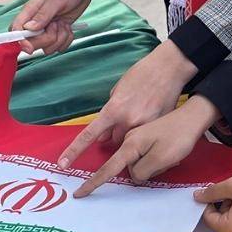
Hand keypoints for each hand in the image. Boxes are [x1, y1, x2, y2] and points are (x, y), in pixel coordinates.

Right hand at [11, 0, 94, 53]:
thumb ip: (43, 14)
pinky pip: (59, 47)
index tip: (30, 48)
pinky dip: (67, 40)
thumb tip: (29, 28)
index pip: (16, 30)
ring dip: (59, 38)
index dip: (20, 41)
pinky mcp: (57, 34)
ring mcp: (46, 30)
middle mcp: (35, 23)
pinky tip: (68, 27)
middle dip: (47, 38)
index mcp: (29, 12)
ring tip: (63, 24)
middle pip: (32, 43)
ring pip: (47, 48)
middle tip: (56, 25)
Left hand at [57, 41, 196, 164]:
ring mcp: (144, 125)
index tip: (63, 164)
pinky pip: (145, 136)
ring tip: (140, 111)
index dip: (74, 151)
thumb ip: (109, 112)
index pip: (89, 134)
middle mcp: (127, 120)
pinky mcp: (157, 126)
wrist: (169, 67)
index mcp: (114, 109)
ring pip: (129, 140)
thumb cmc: (142, 74)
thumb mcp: (119, 88)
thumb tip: (102, 135)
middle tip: (125, 115)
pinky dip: (144, 128)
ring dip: (130, 131)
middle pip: (113, 140)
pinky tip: (150, 113)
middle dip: (115, 132)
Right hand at [71, 95, 219, 196]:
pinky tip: (170, 151)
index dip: (94, 182)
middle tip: (167, 161)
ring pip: (137, 161)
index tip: (79, 193)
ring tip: (172, 155)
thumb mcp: (161, 158)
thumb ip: (142, 170)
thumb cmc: (179, 137)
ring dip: (153, 164)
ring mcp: (137, 135)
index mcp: (131, 145)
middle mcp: (129, 138)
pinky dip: (157, 157)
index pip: (109, 167)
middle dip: (145, 171)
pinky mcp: (145, 134)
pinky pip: (145, 153)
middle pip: (127, 166)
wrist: (193, 115)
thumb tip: (133, 175)